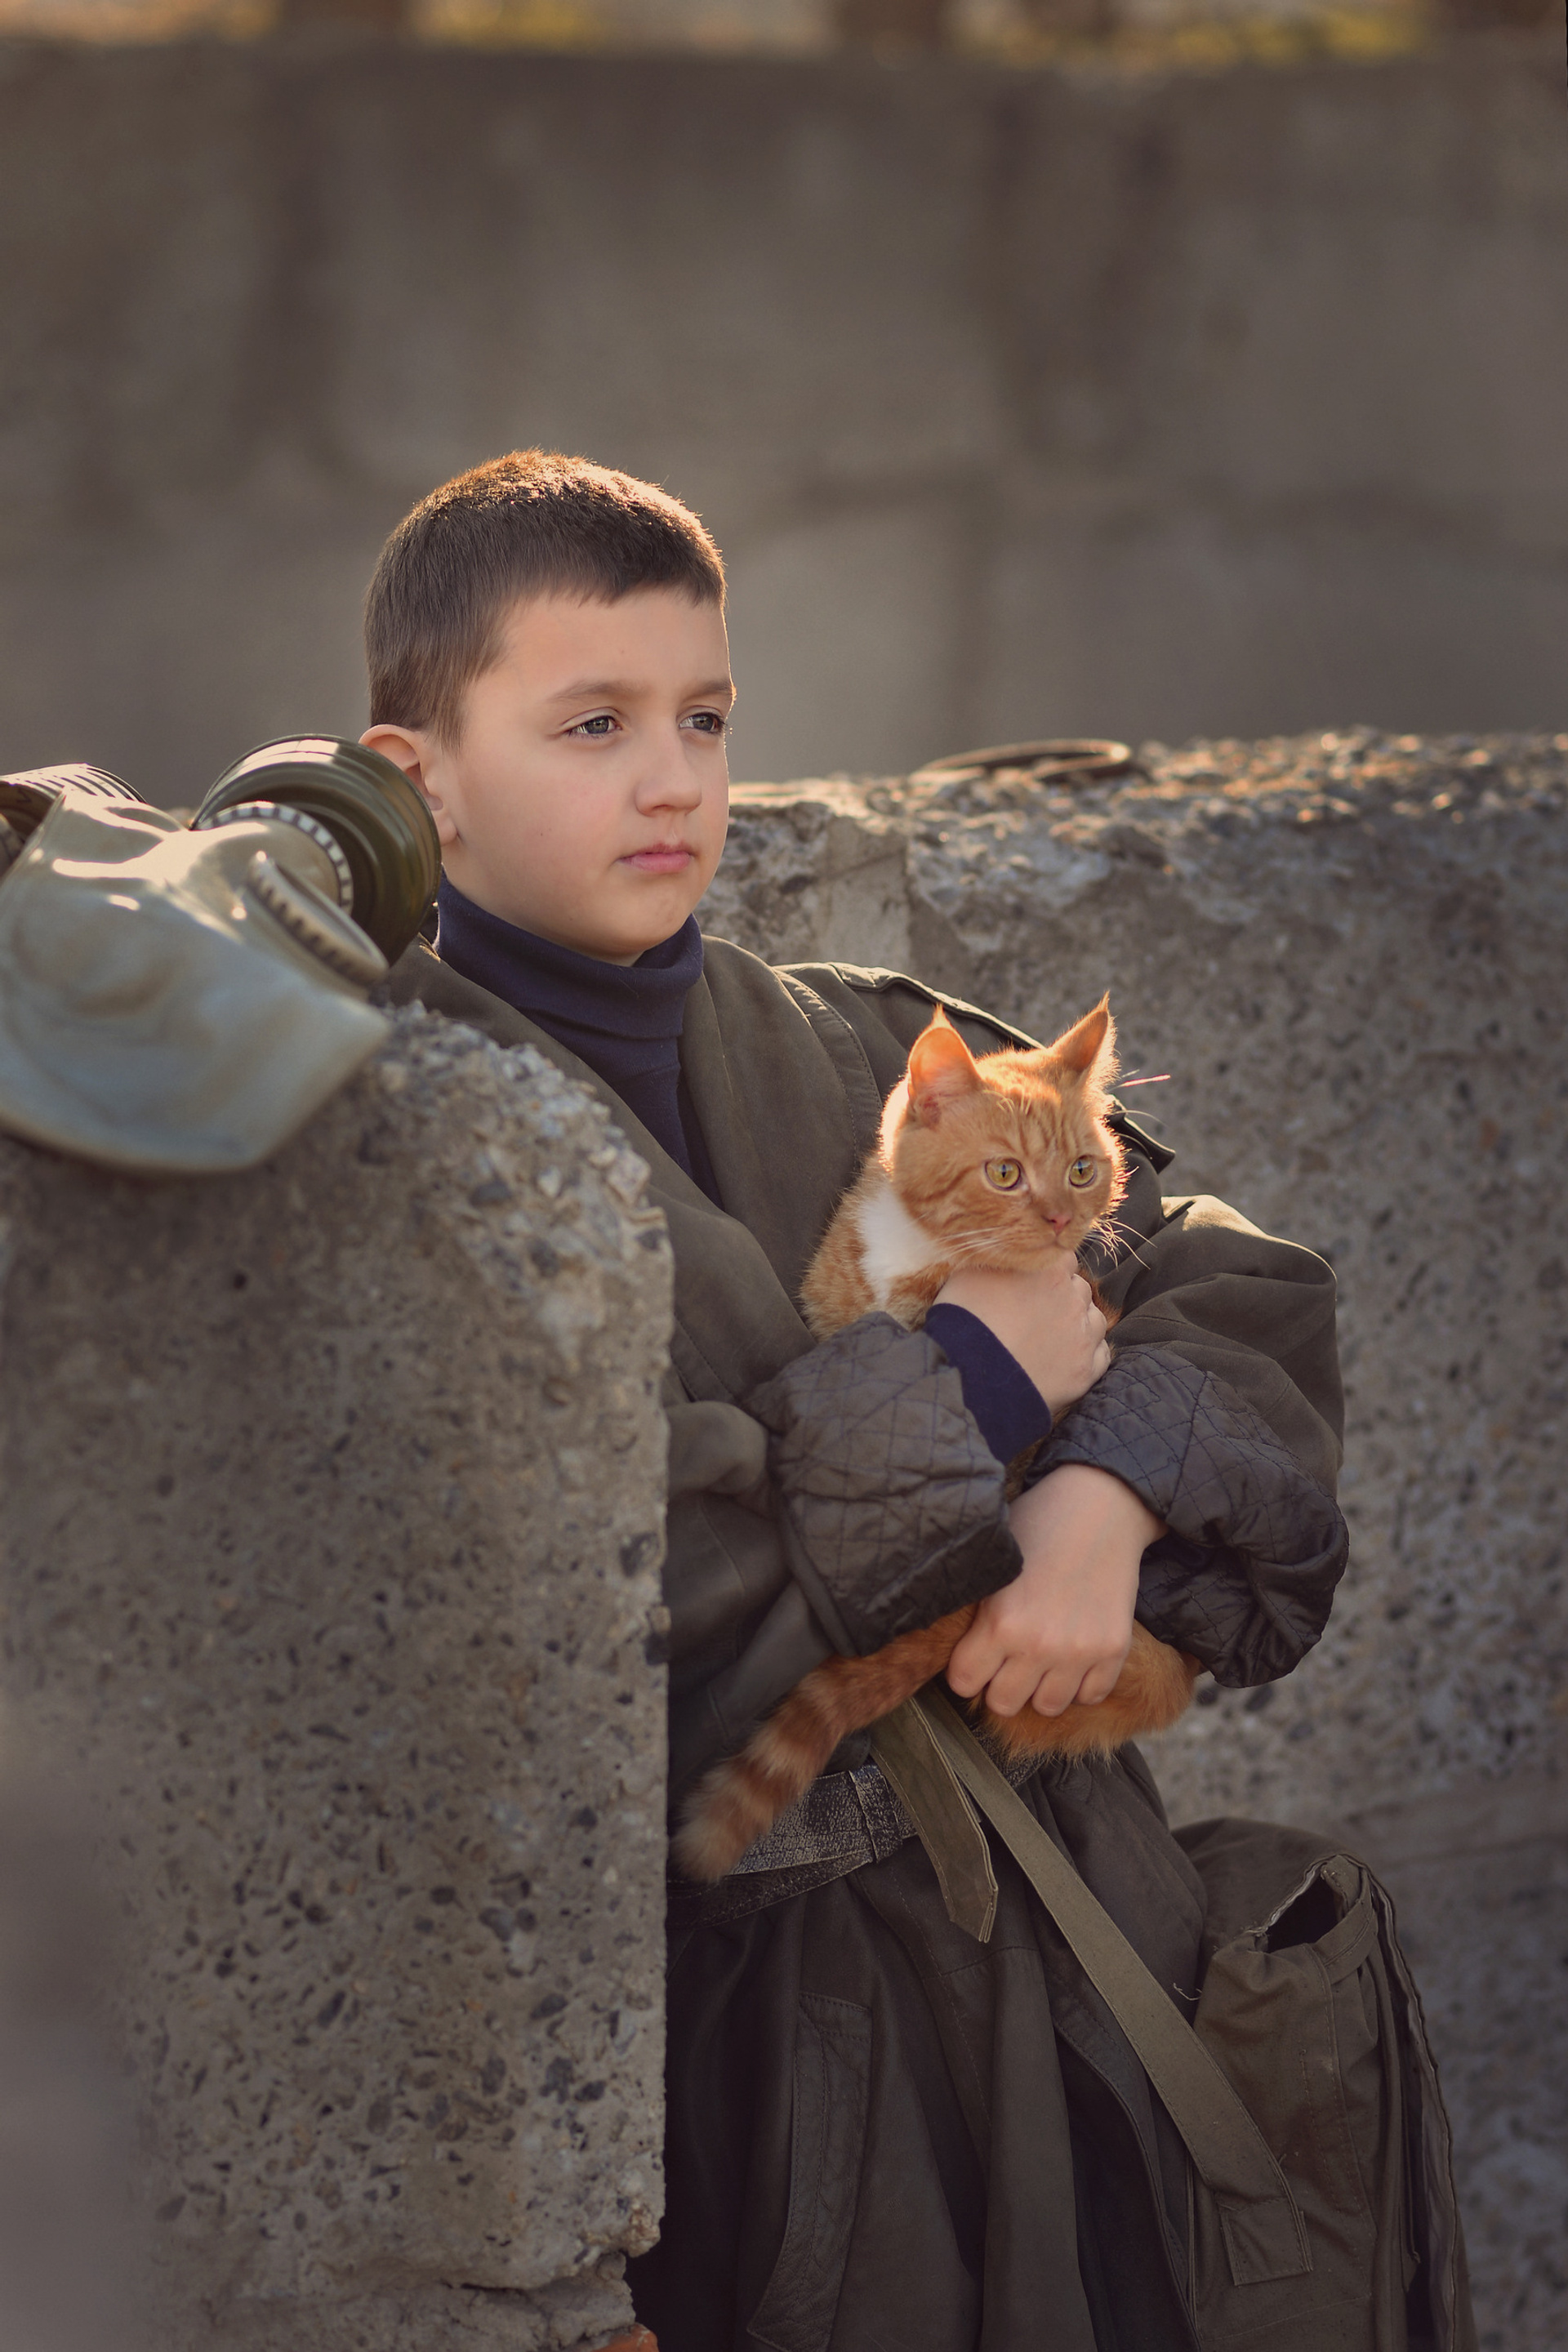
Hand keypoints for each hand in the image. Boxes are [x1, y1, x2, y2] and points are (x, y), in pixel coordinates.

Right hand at [935, 1262, 1110, 1419]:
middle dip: (1063, 1297)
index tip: (1032, 1284)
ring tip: (1053, 1337)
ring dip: (1079, 1324)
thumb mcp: (968, 1274)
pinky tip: (1065, 1358)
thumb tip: (1000, 1255)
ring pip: (1095, 1320)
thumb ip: (996, 1259)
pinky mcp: (1086, 1371)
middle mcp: (1074, 1298)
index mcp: (1050, 1269)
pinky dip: (1087, 1354)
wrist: (970, 1377)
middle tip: (1037, 1313)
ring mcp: (1084, 1336)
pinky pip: (1101, 1354)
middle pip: (1079, 1289)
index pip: (1063, 1258)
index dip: (1047, 1271)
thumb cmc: (963, 1321)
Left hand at [947, 1465, 1165, 1718]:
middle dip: (1000, 1683)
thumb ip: (977, 1609)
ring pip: (1048, 1706)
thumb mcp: (994, 1563)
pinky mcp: (1114, 1650)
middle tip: (1007, 1658)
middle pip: (1004, 1703)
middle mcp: (1040, 1645)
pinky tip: (1073, 1655)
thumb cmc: (1039, 1524)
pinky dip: (1081, 1682)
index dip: (966, 1668)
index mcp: (1001, 1622)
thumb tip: (956, 1644)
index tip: (974, 1655)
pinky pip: (1091, 1695)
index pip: (964, 1682)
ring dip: (1041, 1686)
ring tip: (1041, 1657)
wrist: (1101, 1505)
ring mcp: (1081, 1652)